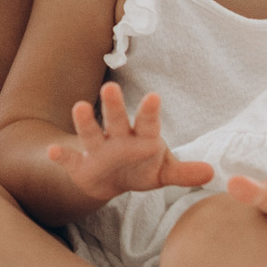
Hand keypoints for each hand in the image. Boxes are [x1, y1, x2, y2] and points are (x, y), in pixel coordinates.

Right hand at [43, 84, 216, 205]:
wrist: (113, 179)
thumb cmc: (142, 167)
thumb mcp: (164, 172)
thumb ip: (184, 172)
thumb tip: (212, 172)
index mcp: (142, 137)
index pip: (148, 122)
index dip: (150, 111)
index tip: (154, 97)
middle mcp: (118, 138)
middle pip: (117, 119)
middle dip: (114, 105)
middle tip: (111, 87)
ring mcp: (97, 149)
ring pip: (91, 133)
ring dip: (85, 121)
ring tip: (80, 107)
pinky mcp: (80, 165)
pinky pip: (69, 159)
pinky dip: (61, 156)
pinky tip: (53, 151)